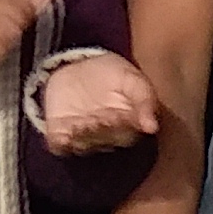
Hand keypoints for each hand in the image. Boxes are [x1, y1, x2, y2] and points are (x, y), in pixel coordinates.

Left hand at [39, 52, 159, 154]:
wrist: (79, 67)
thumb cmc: (112, 74)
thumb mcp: (132, 78)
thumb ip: (144, 99)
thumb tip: (152, 127)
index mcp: (127, 126)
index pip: (127, 132)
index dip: (122, 126)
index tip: (119, 115)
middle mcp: (106, 136)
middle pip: (105, 140)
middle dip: (102, 131)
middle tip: (99, 118)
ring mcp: (83, 137)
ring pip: (84, 145)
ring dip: (82, 139)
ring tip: (81, 124)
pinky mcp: (61, 135)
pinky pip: (60, 147)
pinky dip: (60, 144)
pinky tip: (61, 138)